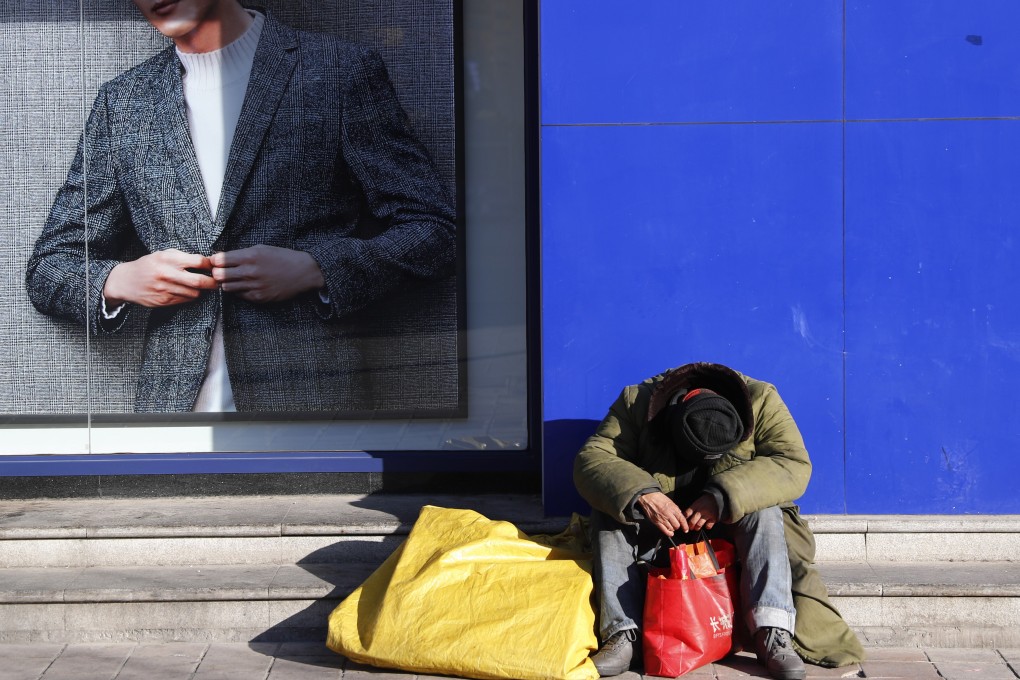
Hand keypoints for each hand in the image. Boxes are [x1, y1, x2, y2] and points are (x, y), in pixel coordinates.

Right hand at [103, 249, 215, 307]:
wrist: (125, 281)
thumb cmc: (148, 265)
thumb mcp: (162, 255)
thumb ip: (182, 257)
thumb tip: (206, 262)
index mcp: (168, 259)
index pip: (198, 262)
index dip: (210, 265)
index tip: (214, 267)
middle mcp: (167, 274)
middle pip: (199, 281)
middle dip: (213, 282)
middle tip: (217, 282)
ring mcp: (165, 289)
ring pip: (194, 293)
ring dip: (200, 290)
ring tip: (198, 286)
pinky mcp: (163, 301)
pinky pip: (185, 300)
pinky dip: (189, 296)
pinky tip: (185, 291)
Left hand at [210, 245, 324, 303]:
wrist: (303, 272)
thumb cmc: (282, 258)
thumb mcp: (262, 248)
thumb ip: (241, 253)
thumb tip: (221, 258)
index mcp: (250, 256)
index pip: (219, 260)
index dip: (214, 261)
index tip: (216, 262)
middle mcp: (250, 272)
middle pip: (218, 275)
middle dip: (217, 273)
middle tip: (221, 272)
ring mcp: (254, 286)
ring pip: (226, 287)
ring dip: (227, 283)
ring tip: (233, 279)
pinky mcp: (259, 297)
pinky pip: (239, 295)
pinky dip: (239, 291)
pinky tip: (246, 285)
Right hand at [636, 491, 688, 536]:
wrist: (648, 497)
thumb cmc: (659, 498)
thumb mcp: (670, 501)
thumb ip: (676, 509)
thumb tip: (680, 516)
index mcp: (673, 508)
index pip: (681, 519)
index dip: (685, 525)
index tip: (686, 529)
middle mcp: (668, 514)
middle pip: (677, 525)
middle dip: (677, 526)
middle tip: (676, 524)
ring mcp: (662, 519)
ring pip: (671, 529)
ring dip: (672, 528)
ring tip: (671, 526)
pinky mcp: (656, 522)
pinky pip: (664, 530)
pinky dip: (668, 533)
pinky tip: (670, 533)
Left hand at [683, 493, 720, 531]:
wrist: (716, 498)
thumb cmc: (704, 501)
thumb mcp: (697, 502)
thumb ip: (691, 509)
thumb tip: (684, 517)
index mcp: (695, 505)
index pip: (687, 513)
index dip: (685, 519)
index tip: (684, 521)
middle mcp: (701, 510)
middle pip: (692, 521)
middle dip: (690, 526)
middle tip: (690, 527)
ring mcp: (707, 514)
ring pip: (699, 524)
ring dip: (697, 527)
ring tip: (696, 528)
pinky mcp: (714, 518)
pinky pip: (708, 525)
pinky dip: (707, 526)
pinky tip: (706, 525)